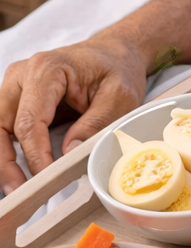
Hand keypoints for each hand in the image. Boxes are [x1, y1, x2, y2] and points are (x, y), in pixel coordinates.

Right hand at [0, 36, 148, 195]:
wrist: (113, 53)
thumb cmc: (117, 70)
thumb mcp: (121, 96)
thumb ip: (96, 123)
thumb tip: (69, 153)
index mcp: (46, 69)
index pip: (29, 121)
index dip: (34, 155)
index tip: (45, 179)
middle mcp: (22, 75)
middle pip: (1, 125)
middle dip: (5, 163)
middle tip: (18, 193)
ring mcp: (14, 86)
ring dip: (1, 160)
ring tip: (15, 189)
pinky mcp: (15, 99)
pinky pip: (2, 128)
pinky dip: (5, 152)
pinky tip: (14, 174)